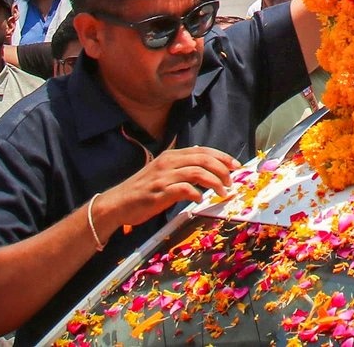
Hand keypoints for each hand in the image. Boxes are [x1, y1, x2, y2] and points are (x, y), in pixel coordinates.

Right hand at [93, 146, 237, 229]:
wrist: (117, 203)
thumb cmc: (143, 190)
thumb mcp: (163, 172)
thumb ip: (182, 166)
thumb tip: (203, 160)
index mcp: (172, 155)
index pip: (203, 150)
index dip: (222, 157)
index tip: (236, 166)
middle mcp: (169, 162)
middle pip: (204, 159)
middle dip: (222, 168)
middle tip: (232, 181)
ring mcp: (164, 177)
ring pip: (197, 172)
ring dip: (214, 181)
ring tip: (222, 191)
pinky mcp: (159, 192)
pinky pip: (184, 189)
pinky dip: (196, 193)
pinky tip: (200, 199)